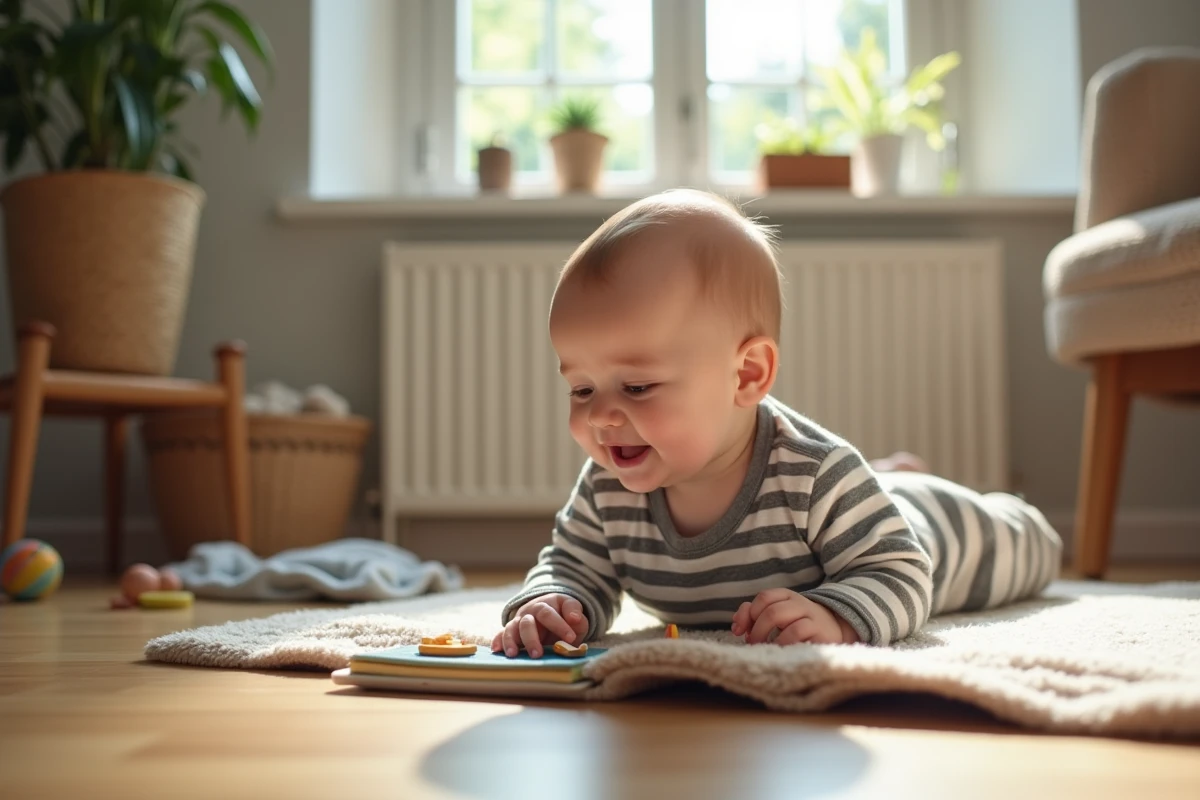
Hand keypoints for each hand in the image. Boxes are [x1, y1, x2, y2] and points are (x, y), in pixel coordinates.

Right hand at [491, 593, 589, 658]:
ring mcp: (518, 622)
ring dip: (511, 642)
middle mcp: (529, 612)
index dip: (559, 625)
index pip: (548, 614)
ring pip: (511, 629)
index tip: (570, 639)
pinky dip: (497, 641)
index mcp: (545, 605)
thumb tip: (575, 618)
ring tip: (513, 655)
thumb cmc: (564, 615)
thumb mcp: (573, 611)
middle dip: (531, 639)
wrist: (550, 612)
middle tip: (538, 654)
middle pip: (527, 623)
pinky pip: (500, 635)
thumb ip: (575, 613)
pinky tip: (497, 650)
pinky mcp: (511, 632)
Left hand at [730, 588, 859, 644]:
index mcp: (786, 596)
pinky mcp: (819, 631)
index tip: (740, 631)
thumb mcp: (779, 616)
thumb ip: (756, 615)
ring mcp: (810, 616)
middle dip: (756, 628)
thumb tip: (736, 624)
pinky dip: (782, 641)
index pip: (763, 597)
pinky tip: (779, 650)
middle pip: (770, 609)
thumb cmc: (799, 624)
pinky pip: (796, 631)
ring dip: (765, 634)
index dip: (748, 614)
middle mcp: (798, 603)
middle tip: (752, 642)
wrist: (836, 630)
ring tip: (763, 647)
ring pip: (780, 616)